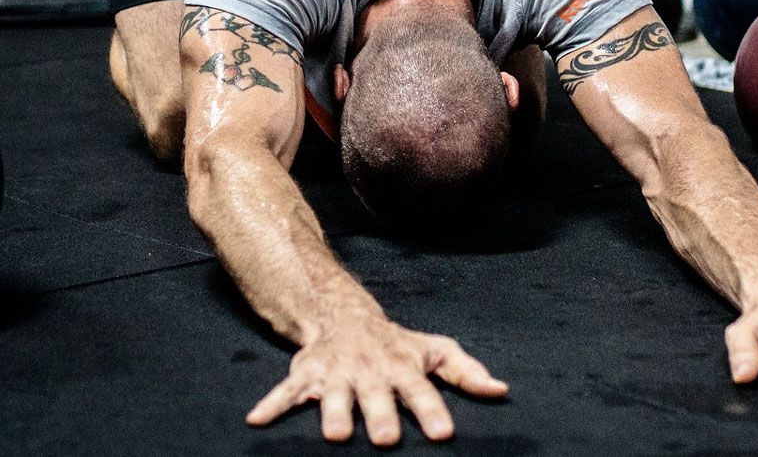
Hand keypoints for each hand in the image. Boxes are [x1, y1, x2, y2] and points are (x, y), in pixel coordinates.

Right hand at [246, 315, 507, 446]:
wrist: (345, 316)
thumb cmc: (398, 345)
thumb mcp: (435, 352)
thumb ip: (467, 372)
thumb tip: (501, 390)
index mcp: (403, 368)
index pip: (422, 392)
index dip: (432, 412)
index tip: (443, 433)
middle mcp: (370, 371)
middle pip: (377, 397)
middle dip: (381, 416)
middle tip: (387, 439)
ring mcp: (336, 373)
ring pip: (334, 396)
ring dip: (333, 413)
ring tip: (335, 435)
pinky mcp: (306, 375)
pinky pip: (285, 391)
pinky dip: (270, 404)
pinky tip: (256, 421)